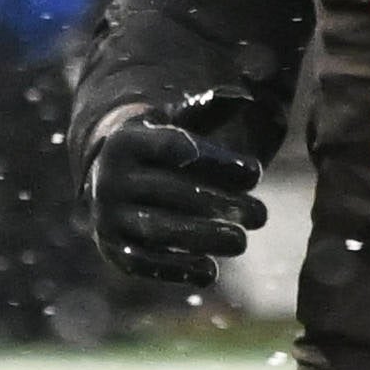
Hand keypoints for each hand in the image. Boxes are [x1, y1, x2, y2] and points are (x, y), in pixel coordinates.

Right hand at [83, 98, 269, 289]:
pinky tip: (210, 271)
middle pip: (171, 191)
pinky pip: (143, 261)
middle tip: (262, 215)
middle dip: (220, 203)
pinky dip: (176, 268)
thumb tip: (241, 98)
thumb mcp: (172, 122)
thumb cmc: (156, 146)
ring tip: (241, 242)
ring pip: (157, 228)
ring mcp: (107, 215)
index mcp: (127, 141)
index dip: (219, 161)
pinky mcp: (111, 248)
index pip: (177, 149)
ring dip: (203, 238)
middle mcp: (109, 177)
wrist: (107, 175)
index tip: (257, 172)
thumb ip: (203, 111)